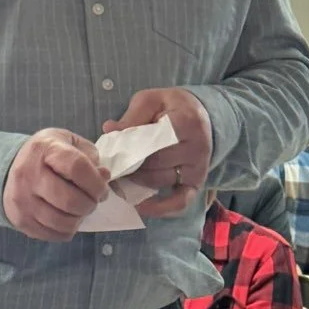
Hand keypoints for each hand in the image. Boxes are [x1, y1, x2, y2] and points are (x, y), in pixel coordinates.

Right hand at [3, 128, 109, 241]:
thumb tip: (104, 177)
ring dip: (80, 218)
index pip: (76, 168)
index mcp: (44, 149)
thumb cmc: (47, 155)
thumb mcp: (68, 142)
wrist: (10, 169)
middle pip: (70, 200)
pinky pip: (53, 234)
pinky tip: (68, 217)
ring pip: (62, 222)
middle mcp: (28, 174)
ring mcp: (22, 199)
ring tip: (81, 209)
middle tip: (92, 201)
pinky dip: (67, 229)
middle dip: (90, 204)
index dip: (96, 182)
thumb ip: (90, 157)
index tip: (102, 189)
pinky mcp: (20, 220)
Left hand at [102, 87, 211, 216]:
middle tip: (109, 166)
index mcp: (186, 122)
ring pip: (160, 181)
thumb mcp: (151, 100)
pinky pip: (179, 202)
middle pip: (155, 163)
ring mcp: (198, 169)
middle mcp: (197, 148)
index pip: (152, 141)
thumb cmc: (171, 106)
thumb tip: (110, 130)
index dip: (129, 148)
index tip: (111, 151)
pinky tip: (140, 205)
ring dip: (136, 182)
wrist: (199, 115)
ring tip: (118, 176)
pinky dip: (160, 208)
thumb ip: (132, 115)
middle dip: (129, 166)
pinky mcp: (196, 184)